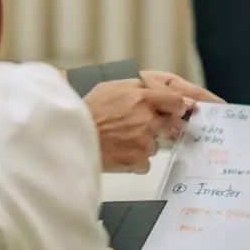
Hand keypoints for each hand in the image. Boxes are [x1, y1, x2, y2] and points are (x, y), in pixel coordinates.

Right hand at [86, 74, 216, 171]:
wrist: (72, 137)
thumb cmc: (88, 111)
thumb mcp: (111, 87)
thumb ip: (136, 87)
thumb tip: (153, 89)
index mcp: (143, 98)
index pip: (176, 101)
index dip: (178, 107)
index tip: (176, 110)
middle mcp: (148, 119)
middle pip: (171, 125)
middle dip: (161, 126)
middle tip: (143, 127)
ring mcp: (144, 141)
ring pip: (155, 144)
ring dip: (144, 144)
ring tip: (121, 140)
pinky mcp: (138, 160)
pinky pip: (145, 163)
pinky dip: (135, 161)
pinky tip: (119, 153)